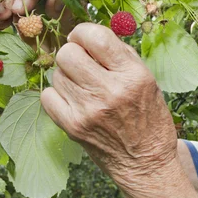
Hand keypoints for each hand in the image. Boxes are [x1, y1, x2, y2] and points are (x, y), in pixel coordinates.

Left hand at [40, 23, 179, 196]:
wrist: (146, 164)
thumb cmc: (150, 121)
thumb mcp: (148, 82)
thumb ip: (121, 57)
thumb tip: (90, 36)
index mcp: (133, 76)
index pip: (95, 37)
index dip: (84, 33)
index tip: (85, 41)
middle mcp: (110, 91)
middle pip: (68, 53)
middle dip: (73, 54)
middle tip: (82, 64)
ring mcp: (88, 111)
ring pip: (57, 74)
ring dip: (67, 76)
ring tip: (84, 89)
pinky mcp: (73, 127)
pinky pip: (47, 96)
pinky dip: (57, 95)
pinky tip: (73, 102)